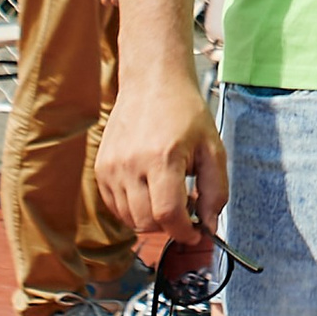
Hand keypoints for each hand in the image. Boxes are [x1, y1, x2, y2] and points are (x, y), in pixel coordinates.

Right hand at [96, 69, 226, 246]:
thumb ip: (215, 191)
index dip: (184, 232)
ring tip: (167, 194)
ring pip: (130, 219)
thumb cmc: (185, 112)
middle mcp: (131, 164)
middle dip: (170, 225)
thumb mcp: (212, 148)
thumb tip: (210, 226)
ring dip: (151, 218)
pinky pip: (115, 207)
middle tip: (185, 208)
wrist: (152, 82)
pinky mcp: (100, 168)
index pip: (168, 214)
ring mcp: (111, 167)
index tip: (196, 233)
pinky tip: (149, 190)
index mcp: (162, 158)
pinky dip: (133, 209)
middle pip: (147, 222)